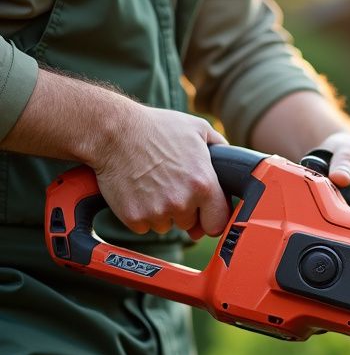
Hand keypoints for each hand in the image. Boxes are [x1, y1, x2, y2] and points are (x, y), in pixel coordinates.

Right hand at [92, 105, 230, 236]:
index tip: (206, 214)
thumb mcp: (197, 128)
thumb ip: (220, 147)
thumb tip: (231, 159)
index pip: (218, 223)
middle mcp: (182, 202)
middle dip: (184, 210)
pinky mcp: (134, 217)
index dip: (212, 218)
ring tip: (152, 185)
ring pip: (166, 226)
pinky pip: (144, 227)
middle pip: (190, 224)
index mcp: (203, 185)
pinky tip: (137, 192)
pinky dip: (141, 214)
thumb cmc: (156, 128)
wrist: (113, 132)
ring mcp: (157, 212)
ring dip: (162, 213)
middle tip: (170, 186)